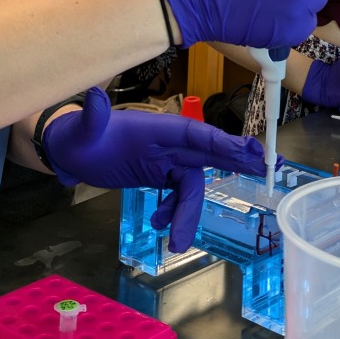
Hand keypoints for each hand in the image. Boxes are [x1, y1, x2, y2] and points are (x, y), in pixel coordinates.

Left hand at [42, 88, 271, 251]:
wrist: (71, 152)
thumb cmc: (78, 137)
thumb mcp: (82, 128)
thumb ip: (92, 115)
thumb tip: (94, 96)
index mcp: (158, 128)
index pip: (196, 133)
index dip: (223, 142)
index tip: (250, 150)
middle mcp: (168, 142)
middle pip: (209, 152)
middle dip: (237, 160)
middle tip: (269, 167)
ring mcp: (166, 159)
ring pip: (193, 184)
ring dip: (190, 212)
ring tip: (177, 242)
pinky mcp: (160, 174)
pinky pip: (179, 194)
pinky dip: (175, 212)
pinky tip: (160, 225)